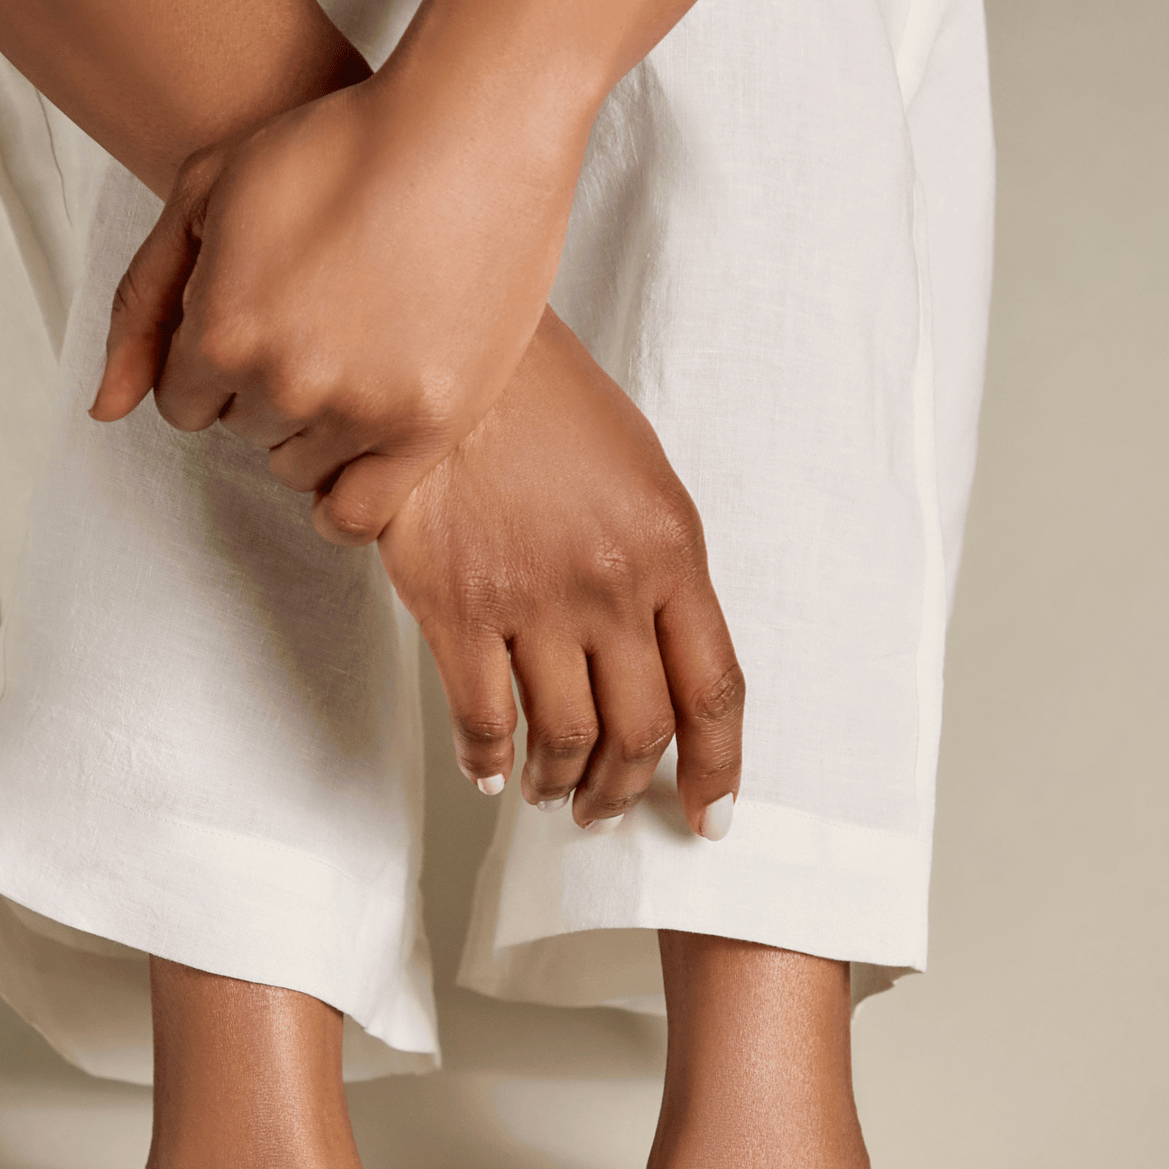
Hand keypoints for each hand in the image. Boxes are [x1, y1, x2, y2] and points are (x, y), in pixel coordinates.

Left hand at [89, 64, 585, 545]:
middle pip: (242, 428)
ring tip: (355, 353)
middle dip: (265, 381)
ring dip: (312, 426)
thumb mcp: (207, 190)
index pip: (181, 399)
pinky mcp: (428, 428)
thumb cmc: (339, 145)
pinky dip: (343, 503)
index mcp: (222, 328)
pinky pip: (358, 515)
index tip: (259, 312)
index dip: (215, 354)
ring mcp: (360, 411)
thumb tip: (105, 411)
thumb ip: (143, 303)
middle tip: (319, 317)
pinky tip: (356, 451)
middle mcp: (287, 381)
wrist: (473, 130)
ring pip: (298, 466)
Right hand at [378, 310, 741, 836]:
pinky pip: (485, 717)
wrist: (452, 354)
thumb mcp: (637, 473)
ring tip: (547, 792)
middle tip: (605, 809)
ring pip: (567, 737)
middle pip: (642, 728)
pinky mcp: (459, 607)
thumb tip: (659, 657)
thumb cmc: (543, 404)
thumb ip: (658, 566)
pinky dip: (489, 758)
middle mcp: (613, 584)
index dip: (716, 767)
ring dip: (560, 783)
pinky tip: (488, 766)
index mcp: (671, 550)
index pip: (714, 688)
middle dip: (626, 788)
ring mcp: (536, 600)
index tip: (709, 815)